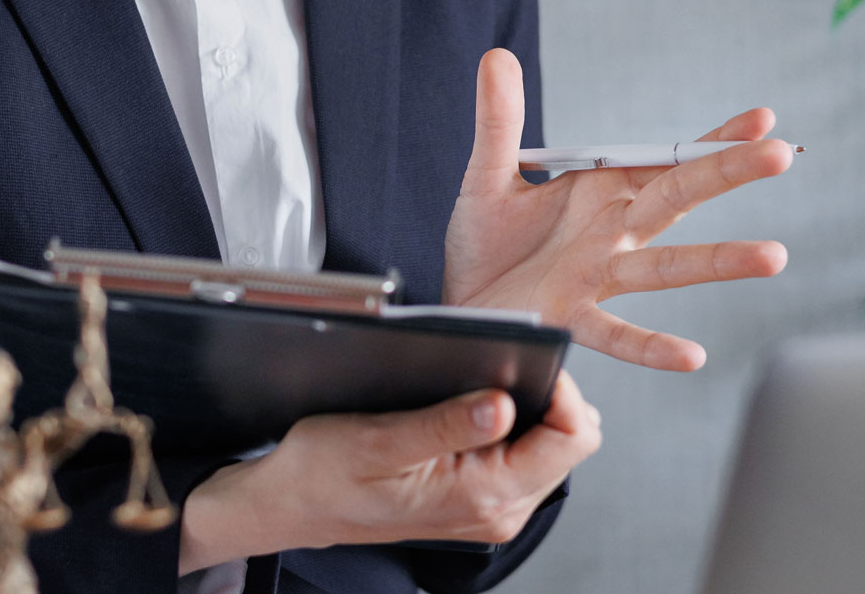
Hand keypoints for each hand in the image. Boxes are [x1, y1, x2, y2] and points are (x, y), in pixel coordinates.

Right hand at [177, 371, 600, 572]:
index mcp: (482, 496)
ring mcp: (490, 509)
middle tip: (499, 360)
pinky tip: (469, 402)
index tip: (525, 354)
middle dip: (544, 394)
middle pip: (568, 442)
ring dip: (525, 406)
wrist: (294, 503)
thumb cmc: (325, 470)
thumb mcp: (379, 439)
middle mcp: (497, 511)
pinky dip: (507, 422)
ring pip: (548, 447)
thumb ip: (447, 425)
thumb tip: (504, 404)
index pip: (571, 440)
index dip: (560, 389)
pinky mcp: (478, 499)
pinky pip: (521, 454)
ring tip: (479, 379)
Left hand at [442, 48, 791, 370]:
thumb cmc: (484, 242)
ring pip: (664, 265)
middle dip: (727, 172)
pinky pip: (616, 334)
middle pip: (677, 196)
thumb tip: (497, 55)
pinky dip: (652, 347)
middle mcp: (612, 231)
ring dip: (717, 260)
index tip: (763, 118)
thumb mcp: (487, 173)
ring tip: (774, 256)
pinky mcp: (570, 316)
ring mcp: (597, 275)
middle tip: (784, 153)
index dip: (712, 140)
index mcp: (601, 190)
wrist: (456, 303)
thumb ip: (498, 119)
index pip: (666, 158)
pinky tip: (692, 356)